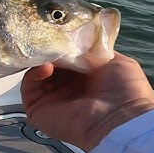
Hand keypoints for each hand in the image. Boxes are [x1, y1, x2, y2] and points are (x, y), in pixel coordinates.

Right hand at [21, 52, 153, 151]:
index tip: (59, 32)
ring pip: (35, 73)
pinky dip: (33, 74)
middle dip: (48, 50)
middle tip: (50, 40)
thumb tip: (71, 39)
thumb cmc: (125, 91)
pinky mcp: (38, 110)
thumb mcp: (114, 60)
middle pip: (48, 63)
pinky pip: (28, 88)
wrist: (122, 120)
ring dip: (40, 60)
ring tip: (49, 55)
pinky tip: (46, 67)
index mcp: (85, 77)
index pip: (65, 56)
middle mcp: (67, 88)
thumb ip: (91, 49)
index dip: (61, 44)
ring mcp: (51, 100)